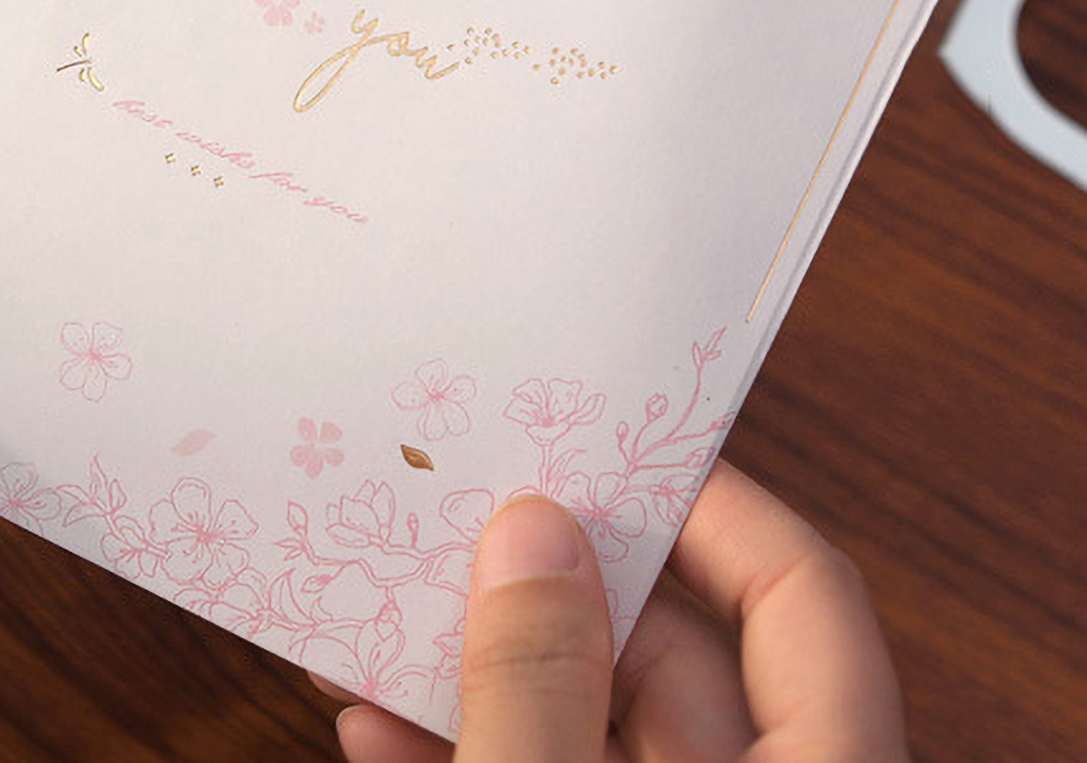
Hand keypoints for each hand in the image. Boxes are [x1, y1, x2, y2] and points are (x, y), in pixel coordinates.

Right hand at [329, 461, 908, 761]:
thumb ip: (542, 690)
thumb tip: (530, 532)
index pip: (797, 593)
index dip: (708, 501)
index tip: (602, 441)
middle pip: (670, 650)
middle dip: (545, 583)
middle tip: (450, 517)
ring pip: (588, 717)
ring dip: (479, 668)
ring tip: (380, 610)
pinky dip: (467, 751)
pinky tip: (375, 725)